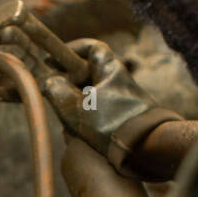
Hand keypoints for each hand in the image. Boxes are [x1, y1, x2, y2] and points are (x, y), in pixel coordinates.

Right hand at [41, 39, 180, 176]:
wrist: (147, 148)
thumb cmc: (111, 124)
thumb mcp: (75, 108)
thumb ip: (57, 91)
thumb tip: (50, 82)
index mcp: (110, 69)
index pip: (91, 48)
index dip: (71, 49)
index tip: (52, 60)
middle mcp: (118, 80)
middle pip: (87, 73)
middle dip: (68, 82)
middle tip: (54, 92)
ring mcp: (122, 99)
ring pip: (90, 95)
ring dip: (75, 104)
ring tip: (66, 118)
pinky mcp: (123, 117)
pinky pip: (99, 111)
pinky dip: (86, 117)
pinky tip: (80, 132)